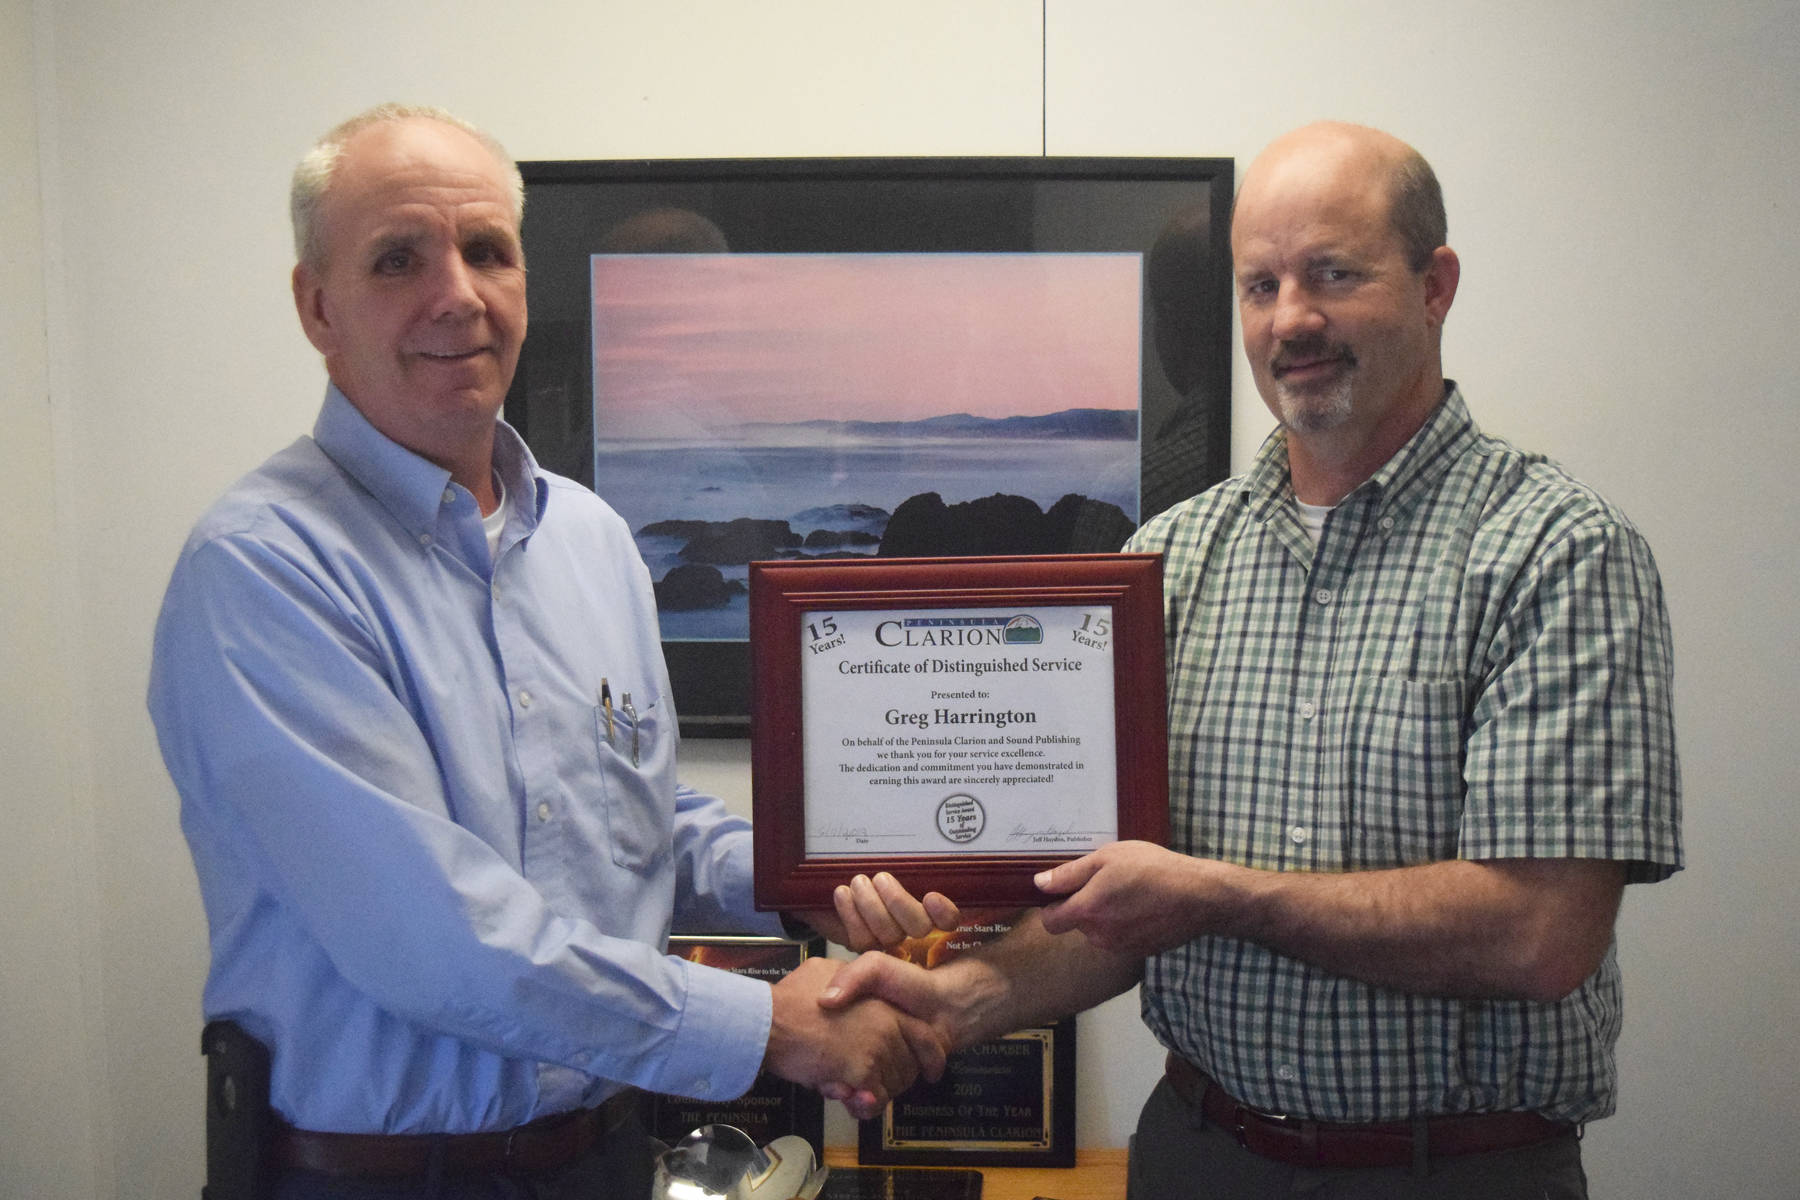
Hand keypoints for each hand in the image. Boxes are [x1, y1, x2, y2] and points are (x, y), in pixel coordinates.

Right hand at [764, 957, 948, 1119]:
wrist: (769, 1021)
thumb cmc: (790, 999)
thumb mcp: (825, 971)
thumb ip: (847, 983)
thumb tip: (846, 994)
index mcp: (884, 1004)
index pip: (924, 1036)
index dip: (928, 1057)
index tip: (929, 1071)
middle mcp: (888, 1026)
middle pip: (908, 1068)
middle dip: (891, 1081)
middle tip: (867, 1083)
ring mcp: (877, 1049)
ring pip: (892, 1087)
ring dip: (874, 1094)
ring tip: (848, 1087)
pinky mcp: (862, 1073)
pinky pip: (874, 1101)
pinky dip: (861, 1106)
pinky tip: (842, 1094)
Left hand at [792, 872, 961, 952]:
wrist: (824, 881)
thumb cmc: (863, 863)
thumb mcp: (887, 857)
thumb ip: (906, 861)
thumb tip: (928, 842)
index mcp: (927, 903)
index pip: (949, 919)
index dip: (944, 914)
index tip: (931, 897)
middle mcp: (912, 925)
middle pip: (919, 927)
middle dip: (898, 902)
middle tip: (880, 879)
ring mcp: (888, 938)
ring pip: (890, 934)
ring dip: (871, 904)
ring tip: (858, 882)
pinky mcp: (863, 945)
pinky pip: (862, 940)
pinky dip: (851, 914)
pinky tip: (843, 894)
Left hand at [1036, 840, 1222, 957]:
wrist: (1198, 896)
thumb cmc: (1152, 869)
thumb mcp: (1106, 858)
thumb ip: (1069, 874)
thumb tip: (1039, 885)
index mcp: (1087, 912)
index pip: (1050, 922)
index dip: (1052, 906)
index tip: (1066, 891)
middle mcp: (1099, 936)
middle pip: (1077, 924)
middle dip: (1085, 906)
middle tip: (1108, 882)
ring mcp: (1120, 948)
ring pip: (1099, 932)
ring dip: (1106, 916)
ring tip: (1129, 892)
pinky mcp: (1140, 952)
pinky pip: (1120, 938)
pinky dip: (1125, 925)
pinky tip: (1143, 906)